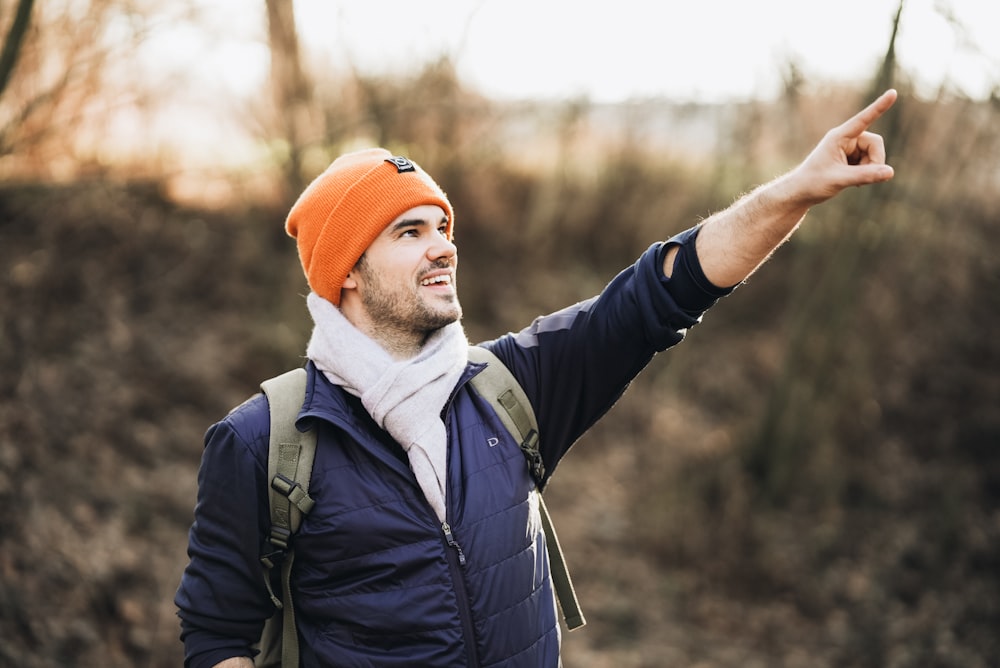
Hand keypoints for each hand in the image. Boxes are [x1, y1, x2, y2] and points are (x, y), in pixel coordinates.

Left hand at [788, 88, 896, 204]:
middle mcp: (846, 138)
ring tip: (853, 181)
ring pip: (875, 154)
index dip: (879, 106)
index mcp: (838, 137)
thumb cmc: (813, 183)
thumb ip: (865, 175)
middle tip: (862, 180)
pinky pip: (870, 162)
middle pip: (876, 143)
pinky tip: (853, 181)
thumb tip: (890, 172)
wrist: (801, 192)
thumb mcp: (840, 179)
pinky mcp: (852, 157)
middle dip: (875, 162)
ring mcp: (850, 148)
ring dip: (870, 169)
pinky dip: (866, 173)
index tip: (893, 92)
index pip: (863, 119)